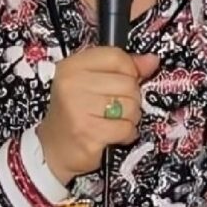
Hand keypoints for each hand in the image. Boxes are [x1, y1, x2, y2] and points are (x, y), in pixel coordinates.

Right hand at [36, 47, 159, 184]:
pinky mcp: (88, 133)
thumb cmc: (77, 112)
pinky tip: (113, 134)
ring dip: (130, 117)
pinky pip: (126, 128)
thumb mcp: (93, 83)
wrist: (53, 149)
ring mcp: (78, 109)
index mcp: (72, 66)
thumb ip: (123, 69)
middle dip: (131, 98)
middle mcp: (72, 84)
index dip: (129, 70)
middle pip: (127, 83)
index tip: (125, 81)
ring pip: (130, 106)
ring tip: (114, 121)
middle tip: (116, 108)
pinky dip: (126, 134)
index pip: (116, 57)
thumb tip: (152, 60)